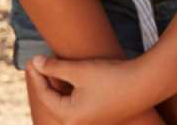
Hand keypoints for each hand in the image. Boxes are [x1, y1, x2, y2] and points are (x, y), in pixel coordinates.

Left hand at [26, 55, 163, 124]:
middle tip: (37, 61)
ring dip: (57, 84)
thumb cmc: (111, 77)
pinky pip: (76, 103)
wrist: (144, 84)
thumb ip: (55, 68)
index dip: (37, 75)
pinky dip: (69, 89)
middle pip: (53, 101)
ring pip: (64, 102)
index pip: (44, 95)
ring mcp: (90, 120)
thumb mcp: (78, 70)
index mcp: (70, 116)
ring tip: (50, 65)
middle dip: (45, 81)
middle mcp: (78, 123)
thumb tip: (36, 63)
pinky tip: (68, 75)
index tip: (31, 59)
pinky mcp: (99, 114)